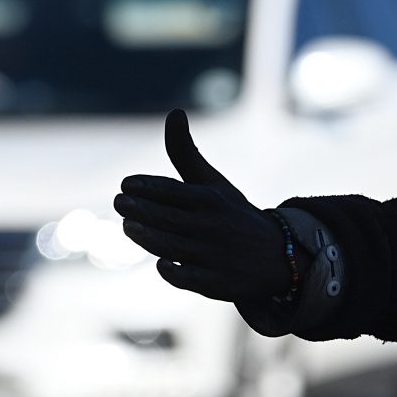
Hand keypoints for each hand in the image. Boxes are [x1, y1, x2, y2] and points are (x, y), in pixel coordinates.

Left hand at [115, 109, 291, 301]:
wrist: (276, 256)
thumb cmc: (232, 214)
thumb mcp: (213, 183)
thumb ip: (185, 153)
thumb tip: (174, 112)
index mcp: (211, 199)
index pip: (173, 191)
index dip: (147, 187)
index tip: (126, 184)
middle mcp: (213, 227)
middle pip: (169, 219)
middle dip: (141, 210)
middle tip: (119, 202)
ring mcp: (215, 256)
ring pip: (173, 247)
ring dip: (148, 237)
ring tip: (127, 226)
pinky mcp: (217, 284)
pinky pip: (190, 279)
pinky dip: (174, 271)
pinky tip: (160, 262)